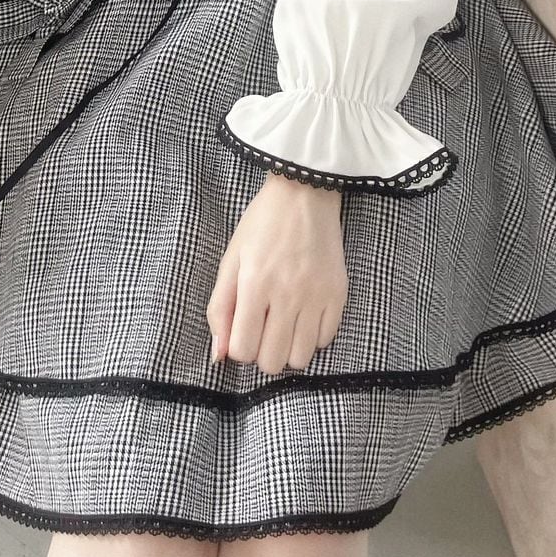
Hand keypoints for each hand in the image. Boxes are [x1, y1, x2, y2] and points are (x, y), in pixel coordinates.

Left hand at [206, 171, 348, 375]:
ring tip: (283, 326)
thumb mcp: (231, 259)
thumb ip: (220, 309)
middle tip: (262, 329)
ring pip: (300, 358)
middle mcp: (287, 295)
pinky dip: (311, 337)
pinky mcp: (338, 294)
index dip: (238, 346)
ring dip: (287, 349)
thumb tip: (217, 356)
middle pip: (272, 361)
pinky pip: (325, 340)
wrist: (304, 195)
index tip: (242, 329)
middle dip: (261, 352)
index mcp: (255, 284)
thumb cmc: (262, 225)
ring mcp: (317, 296)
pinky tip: (303, 316)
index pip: (243, 349)